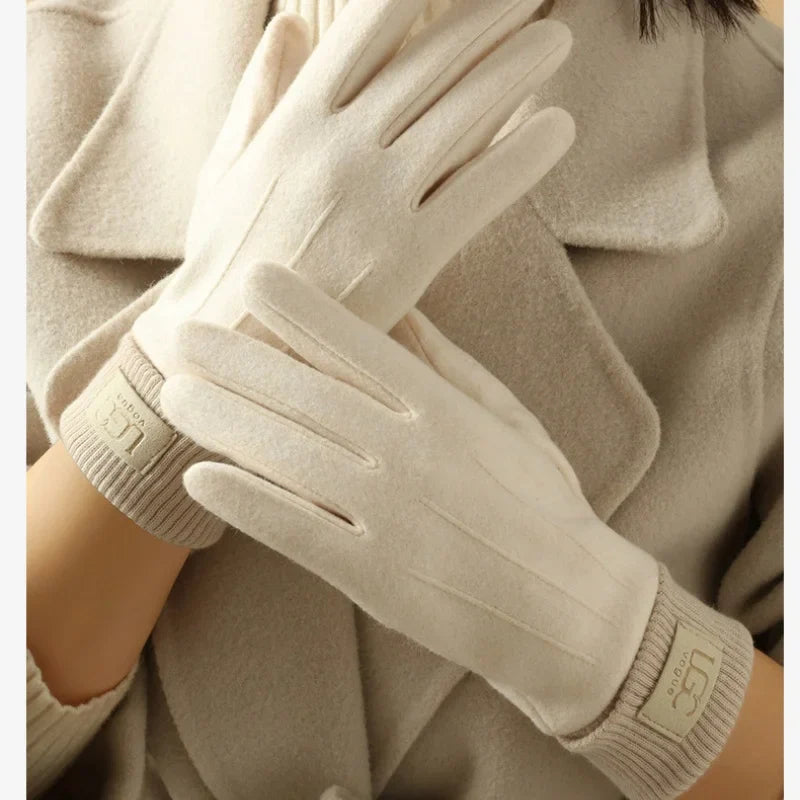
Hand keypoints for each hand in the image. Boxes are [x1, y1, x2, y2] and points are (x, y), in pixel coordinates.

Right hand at [134, 0, 574, 375]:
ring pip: (462, 116)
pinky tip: (559, 128)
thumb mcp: (222, 171)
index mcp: (293, 122)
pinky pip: (476, 193)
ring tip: (556, 41)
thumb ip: (257, 95)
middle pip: (430, 63)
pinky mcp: (407, 257)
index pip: (368, 30)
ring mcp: (376, 202)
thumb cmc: (226, 262)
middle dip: (487, 19)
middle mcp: (338, 149)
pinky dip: (522, 156)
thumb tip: (287, 25)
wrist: (233, 347)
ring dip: (517, 71)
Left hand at [160, 263, 658, 736]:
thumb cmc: (544, 508)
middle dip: (234, 360)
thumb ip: (448, 366)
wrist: (572, 608)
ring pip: (288, 455)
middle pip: (305, 395)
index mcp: (446, 411)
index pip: (359, 344)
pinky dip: (244, 503)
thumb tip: (399, 312)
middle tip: (179, 333)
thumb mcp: (509, 420)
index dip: (300, 309)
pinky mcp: (375, 577)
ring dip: (223, 421)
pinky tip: (199, 478)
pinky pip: (296, 531)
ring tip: (174, 394)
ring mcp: (390, 516)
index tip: (252, 279)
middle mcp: (412, 454)